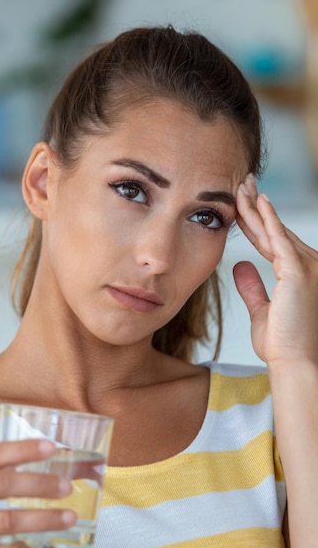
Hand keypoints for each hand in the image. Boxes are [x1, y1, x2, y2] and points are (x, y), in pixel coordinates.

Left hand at [233, 174, 317, 365]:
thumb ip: (252, 286)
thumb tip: (239, 265)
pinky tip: (259, 201)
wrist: (294, 362)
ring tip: (242, 186)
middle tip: (242, 184)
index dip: (256, 223)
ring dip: (257, 207)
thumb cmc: (282, 343)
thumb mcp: (263, 309)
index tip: (242, 206)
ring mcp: (307, 266)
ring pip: (275, 230)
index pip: (273, 241)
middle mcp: (308, 264)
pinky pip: (280, 239)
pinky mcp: (298, 272)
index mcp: (300, 273)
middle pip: (275, 230)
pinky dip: (269, 219)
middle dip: (256, 207)